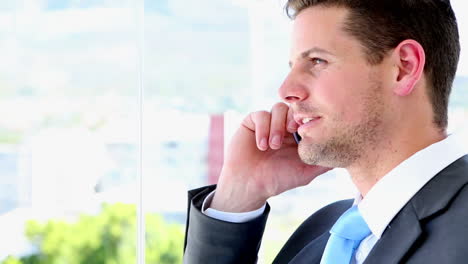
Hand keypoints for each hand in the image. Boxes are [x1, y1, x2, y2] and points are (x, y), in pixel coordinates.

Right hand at [210, 102, 331, 211]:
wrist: (250, 185)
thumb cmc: (277, 180)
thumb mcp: (306, 172)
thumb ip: (323, 162)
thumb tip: (344, 154)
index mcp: (297, 134)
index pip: (307, 116)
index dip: (308, 119)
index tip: (306, 132)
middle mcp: (283, 126)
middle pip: (294, 107)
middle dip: (294, 117)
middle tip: (292, 131)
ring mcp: (267, 123)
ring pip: (278, 108)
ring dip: (277, 126)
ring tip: (274, 146)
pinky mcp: (251, 122)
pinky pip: (260, 114)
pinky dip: (263, 128)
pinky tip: (262, 146)